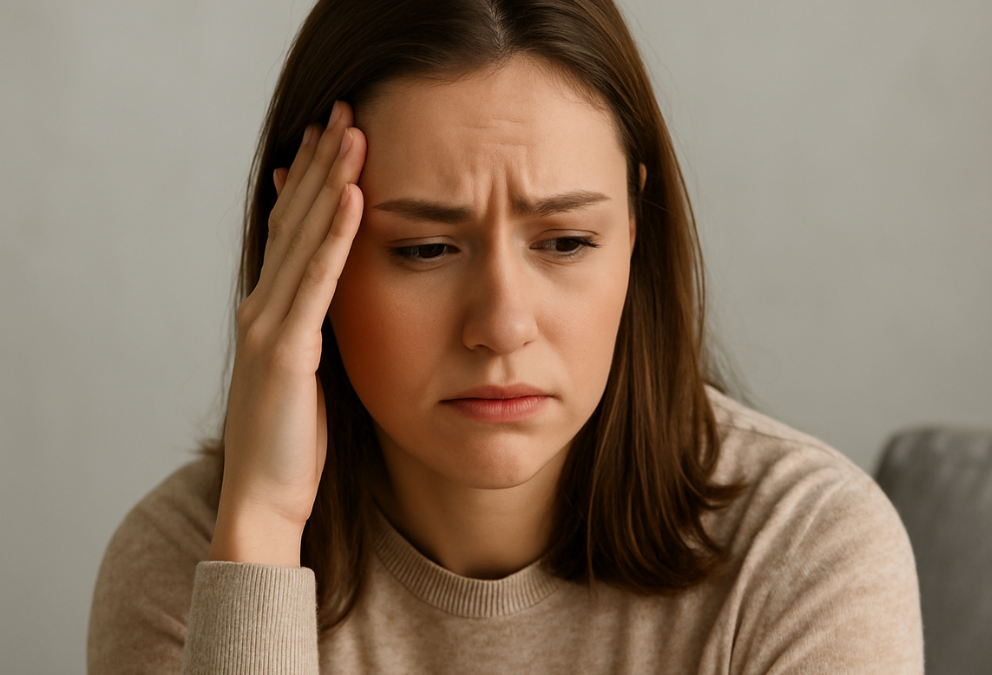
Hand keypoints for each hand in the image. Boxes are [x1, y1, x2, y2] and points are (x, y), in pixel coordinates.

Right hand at [209, 101, 364, 566]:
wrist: (265, 499)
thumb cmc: (294, 444)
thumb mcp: (310, 374)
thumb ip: (317, 332)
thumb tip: (335, 303)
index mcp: (272, 312)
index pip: (293, 231)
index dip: (313, 182)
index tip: (334, 138)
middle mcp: (263, 308)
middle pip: (294, 219)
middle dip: (321, 164)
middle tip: (344, 111)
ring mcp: (269, 325)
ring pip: (303, 238)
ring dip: (331, 182)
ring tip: (353, 133)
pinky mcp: (286, 350)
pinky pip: (317, 281)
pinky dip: (335, 235)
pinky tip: (356, 197)